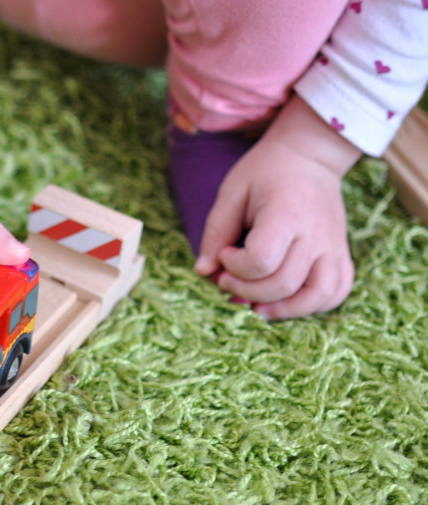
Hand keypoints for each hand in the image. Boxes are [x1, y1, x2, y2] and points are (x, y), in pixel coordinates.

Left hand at [194, 95, 361, 319]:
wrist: (310, 155)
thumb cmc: (265, 171)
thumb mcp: (232, 192)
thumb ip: (216, 232)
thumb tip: (203, 271)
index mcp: (286, 215)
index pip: (261, 261)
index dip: (235, 267)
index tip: (225, 253)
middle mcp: (315, 234)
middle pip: (284, 284)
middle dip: (247, 290)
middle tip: (228, 278)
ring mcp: (333, 246)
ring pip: (318, 296)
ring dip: (284, 310)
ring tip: (257, 306)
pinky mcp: (341, 253)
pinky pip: (337, 291)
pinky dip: (314, 305)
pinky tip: (286, 301)